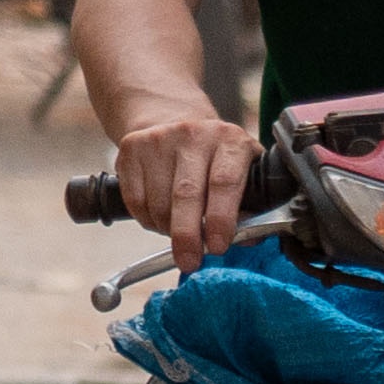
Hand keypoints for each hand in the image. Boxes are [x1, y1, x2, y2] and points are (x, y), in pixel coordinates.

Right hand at [111, 108, 259, 263]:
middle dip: (187, 236)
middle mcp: (195, 134)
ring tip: (178, 230)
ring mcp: (160, 138)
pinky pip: (136, 200)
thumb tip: (248, 238)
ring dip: (167, 229)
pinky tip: (159, 215)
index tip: (217, 247)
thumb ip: (250, 206)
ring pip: (159, 202)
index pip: (224, 182)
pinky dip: (147, 219)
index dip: (220, 219)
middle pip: (187, 193)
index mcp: (230, 140)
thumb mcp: (242, 171)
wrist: (174, 122)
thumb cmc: (214, 159)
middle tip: (189, 261)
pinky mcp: (132, 147)